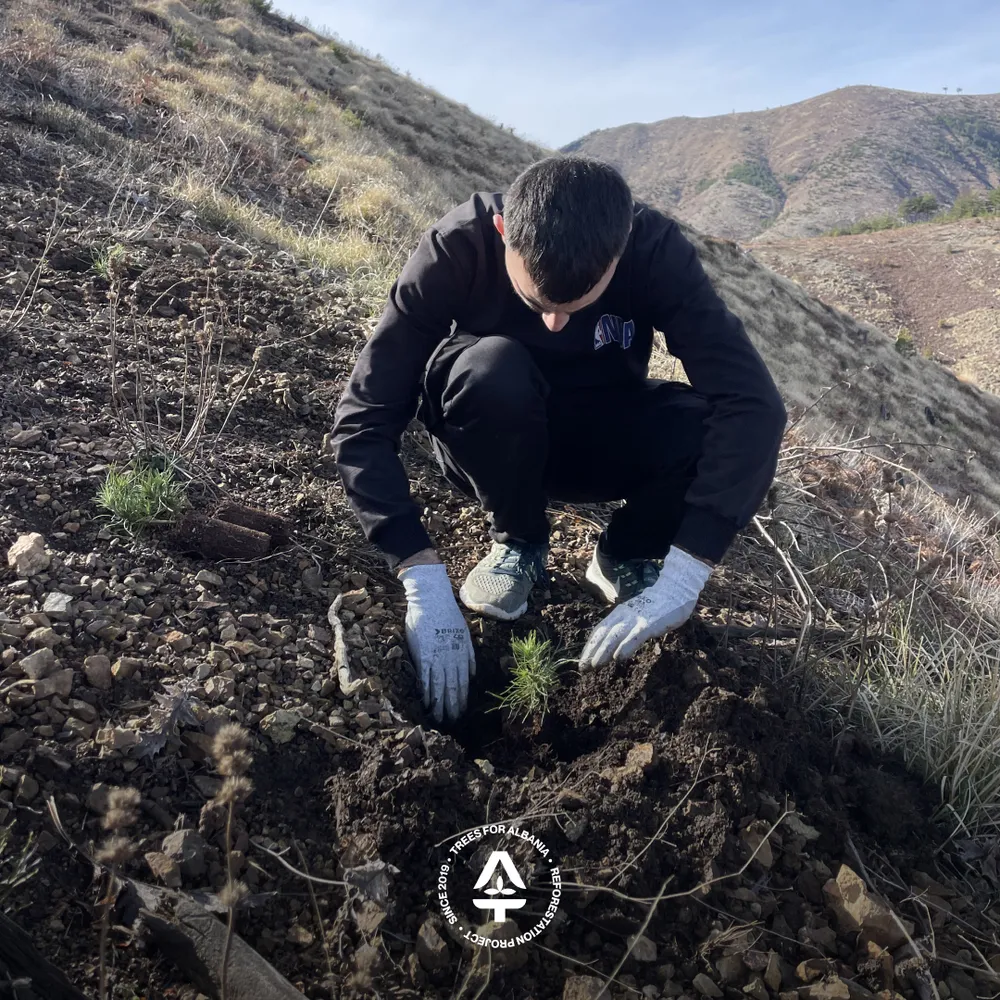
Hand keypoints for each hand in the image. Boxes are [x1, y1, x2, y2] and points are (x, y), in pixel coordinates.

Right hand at [398, 563, 475, 721]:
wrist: (432, 599)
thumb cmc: (447, 615)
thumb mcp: (465, 635)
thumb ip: (469, 655)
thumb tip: (474, 675)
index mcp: (462, 655)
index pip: (464, 683)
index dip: (463, 699)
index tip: (462, 712)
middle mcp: (452, 659)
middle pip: (453, 689)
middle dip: (453, 707)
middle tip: (453, 723)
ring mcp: (438, 658)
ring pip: (440, 687)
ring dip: (440, 705)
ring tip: (440, 719)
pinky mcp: (424, 655)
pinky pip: (426, 678)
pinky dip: (426, 692)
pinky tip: (427, 703)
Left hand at [580, 547, 712, 669]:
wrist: (675, 590)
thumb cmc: (656, 606)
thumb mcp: (636, 616)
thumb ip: (626, 629)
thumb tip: (615, 648)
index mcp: (619, 614)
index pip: (599, 631)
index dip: (590, 646)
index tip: (582, 662)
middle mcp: (623, 616)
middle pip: (603, 634)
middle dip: (592, 652)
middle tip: (583, 668)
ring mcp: (636, 619)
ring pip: (615, 636)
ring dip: (603, 651)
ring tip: (595, 665)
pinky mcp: (649, 623)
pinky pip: (635, 636)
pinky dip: (626, 646)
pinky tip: (619, 658)